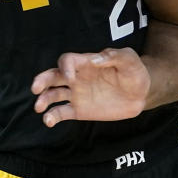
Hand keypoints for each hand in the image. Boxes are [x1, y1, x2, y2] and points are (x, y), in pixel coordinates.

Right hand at [31, 48, 149, 126]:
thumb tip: (95, 59)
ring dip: (44, 100)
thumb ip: (114, 56)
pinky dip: (52, 116)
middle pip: (53, 76)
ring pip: (53, 95)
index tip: (70, 78)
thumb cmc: (134, 71)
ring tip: (39, 108)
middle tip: (35, 88)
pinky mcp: (79, 110)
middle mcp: (77, 78)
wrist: (142, 93)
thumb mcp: (129, 59)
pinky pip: (61, 112)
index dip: (65, 67)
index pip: (67, 61)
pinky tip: (48, 121)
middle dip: (42, 80)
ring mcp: (77, 94)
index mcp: (86, 63)